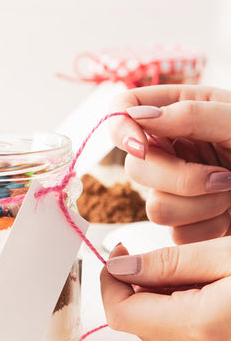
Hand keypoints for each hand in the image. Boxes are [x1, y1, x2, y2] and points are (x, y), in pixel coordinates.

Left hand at [101, 240, 230, 340]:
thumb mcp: (222, 257)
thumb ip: (166, 263)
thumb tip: (118, 267)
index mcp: (196, 327)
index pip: (120, 312)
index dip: (110, 281)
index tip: (119, 252)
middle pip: (133, 319)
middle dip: (134, 285)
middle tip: (161, 258)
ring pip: (152, 325)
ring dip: (156, 295)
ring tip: (192, 274)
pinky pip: (175, 332)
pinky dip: (175, 307)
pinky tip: (202, 289)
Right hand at [109, 85, 230, 243]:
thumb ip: (190, 114)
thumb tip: (137, 117)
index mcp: (178, 113)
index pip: (124, 110)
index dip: (120, 126)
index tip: (141, 143)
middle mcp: (169, 150)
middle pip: (134, 166)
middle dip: (177, 176)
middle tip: (222, 176)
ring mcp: (172, 188)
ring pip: (153, 205)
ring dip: (200, 204)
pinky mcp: (181, 222)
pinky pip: (174, 231)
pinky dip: (208, 224)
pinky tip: (228, 213)